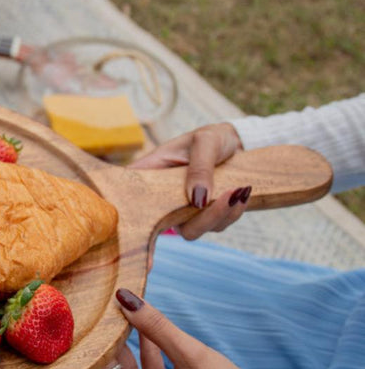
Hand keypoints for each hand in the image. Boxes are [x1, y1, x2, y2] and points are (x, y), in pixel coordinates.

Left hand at [91, 289, 288, 368]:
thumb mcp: (190, 354)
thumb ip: (155, 326)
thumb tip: (124, 297)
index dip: (86, 342)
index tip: (83, 313)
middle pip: (105, 365)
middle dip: (104, 334)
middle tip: (99, 300)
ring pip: (124, 362)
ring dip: (124, 335)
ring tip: (118, 303)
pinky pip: (142, 363)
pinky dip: (143, 343)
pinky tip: (143, 318)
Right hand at [133, 122, 250, 239]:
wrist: (239, 143)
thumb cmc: (214, 137)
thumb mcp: (205, 142)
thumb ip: (200, 168)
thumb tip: (197, 200)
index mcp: (152, 173)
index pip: (128, 195)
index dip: (126, 212)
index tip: (131, 225)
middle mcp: (163, 197)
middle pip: (162, 224)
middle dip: (198, 219)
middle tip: (226, 198)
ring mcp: (182, 210)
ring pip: (192, 230)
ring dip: (220, 215)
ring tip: (240, 190)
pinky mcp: (202, 216)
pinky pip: (215, 226)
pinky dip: (231, 213)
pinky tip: (242, 193)